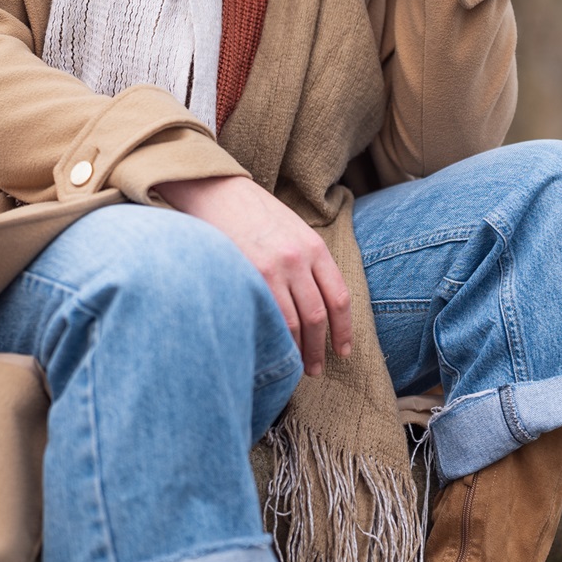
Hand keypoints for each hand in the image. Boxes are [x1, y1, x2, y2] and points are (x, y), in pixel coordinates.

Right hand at [153, 174, 353, 375]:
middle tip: (317, 369)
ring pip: (294, 323)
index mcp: (314, 247)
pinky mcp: (248, 276)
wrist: (218, 192)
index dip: (343, 330)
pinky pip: (268, 317)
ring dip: (298, 351)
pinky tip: (274, 352)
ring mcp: (273, 268)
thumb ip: (308, 263)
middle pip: (318, 315)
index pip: (339, 297)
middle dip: (320, 348)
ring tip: (297, 368)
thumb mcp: (293, 231)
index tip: (342, 351)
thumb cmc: (255, 215)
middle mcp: (298, 259)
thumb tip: (318, 306)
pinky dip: (275, 340)